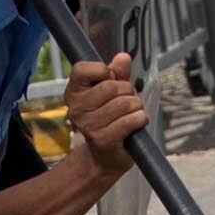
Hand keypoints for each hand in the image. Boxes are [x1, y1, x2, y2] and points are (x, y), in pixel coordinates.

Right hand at [61, 51, 146, 176]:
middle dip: (128, 92)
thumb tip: (123, 57)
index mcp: (74, 92)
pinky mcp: (103, 139)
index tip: (109, 80)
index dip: (103, 71)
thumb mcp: (112, 94)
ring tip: (130, 115)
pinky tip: (135, 125)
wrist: (104, 157)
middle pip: (112, 86)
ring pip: (126, 103)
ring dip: (136, 108)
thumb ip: (117, 74)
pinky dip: (140, 120)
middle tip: (126, 103)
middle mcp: (76, 108)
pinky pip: (132, 119)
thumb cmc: (109, 120)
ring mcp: (88, 125)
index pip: (83, 69)